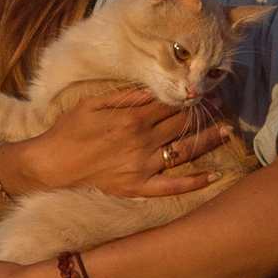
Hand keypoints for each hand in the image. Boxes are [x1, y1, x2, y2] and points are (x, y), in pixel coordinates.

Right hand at [15, 86, 228, 202]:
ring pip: (184, 151)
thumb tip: (151, 89)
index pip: (169, 104)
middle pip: (181, 124)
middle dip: (203, 113)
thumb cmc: (67, 131)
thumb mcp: (92, 103)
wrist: (50, 166)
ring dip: (209, 139)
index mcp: (132, 118)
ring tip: (227, 130)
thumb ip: (124, 96)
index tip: (204, 90)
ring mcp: (142, 166)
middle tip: (221, 105)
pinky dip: (195, 182)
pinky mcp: (138, 188)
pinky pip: (172, 187)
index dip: (188, 97)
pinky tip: (215, 175)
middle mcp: (142, 141)